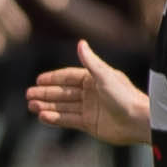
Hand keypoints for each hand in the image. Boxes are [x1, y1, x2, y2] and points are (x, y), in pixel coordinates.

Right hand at [27, 57, 148, 147]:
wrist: (138, 121)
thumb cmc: (124, 96)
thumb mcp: (105, 76)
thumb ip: (90, 61)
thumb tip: (80, 43)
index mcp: (94, 79)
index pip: (68, 77)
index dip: (53, 78)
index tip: (38, 80)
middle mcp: (91, 93)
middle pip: (63, 92)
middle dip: (46, 93)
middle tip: (28, 95)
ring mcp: (89, 109)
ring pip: (63, 106)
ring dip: (47, 105)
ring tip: (31, 105)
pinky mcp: (89, 124)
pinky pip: (68, 120)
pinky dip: (55, 118)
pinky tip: (42, 116)